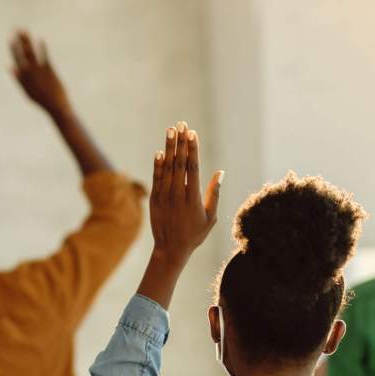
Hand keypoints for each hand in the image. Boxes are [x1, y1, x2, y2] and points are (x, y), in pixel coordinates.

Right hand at [10, 30, 71, 118]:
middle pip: (23, 54)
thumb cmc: (41, 99)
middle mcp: (29, 73)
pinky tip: (40, 40)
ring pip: (31, 53)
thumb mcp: (27, 90)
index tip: (10, 39)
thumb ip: (19, 78)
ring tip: (24, 31)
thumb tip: (10, 66)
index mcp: (23, 77)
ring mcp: (39, 71)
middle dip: (19, 41)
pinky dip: (42, 48)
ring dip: (27, 41)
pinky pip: (44, 57)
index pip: (16, 59)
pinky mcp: (49, 71)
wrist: (55, 106)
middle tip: (16, 29)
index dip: (13, 48)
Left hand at [149, 122, 222, 263]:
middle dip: (180, 142)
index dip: (192, 149)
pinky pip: (156, 178)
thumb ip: (214, 194)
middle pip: (179, 163)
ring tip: (171, 131)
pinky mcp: (154, 200)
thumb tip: (220, 173)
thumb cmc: (194, 234)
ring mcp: (164, 197)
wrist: (170, 250)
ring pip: (167, 168)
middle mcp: (177, 195)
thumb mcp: (210, 217)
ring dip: (169, 148)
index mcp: (193, 198)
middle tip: (181, 124)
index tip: (192, 133)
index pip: (192, 168)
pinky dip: (157, 164)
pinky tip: (160, 152)